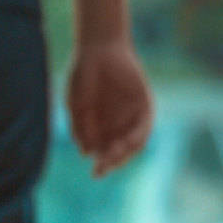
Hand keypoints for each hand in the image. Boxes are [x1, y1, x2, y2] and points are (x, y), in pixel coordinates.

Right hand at [66, 39, 152, 176]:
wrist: (98, 50)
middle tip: (103, 169)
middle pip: (120, 150)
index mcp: (102, 126)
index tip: (96, 173)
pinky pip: (144, 127)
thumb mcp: (77, 105)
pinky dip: (137, 136)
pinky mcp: (144, 105)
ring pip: (133, 142)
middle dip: (112, 161)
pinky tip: (128, 143)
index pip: (106, 151)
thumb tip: (86, 153)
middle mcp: (119, 124)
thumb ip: (81, 127)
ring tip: (113, 157)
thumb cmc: (83, 76)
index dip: (103, 163)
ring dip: (125, 152)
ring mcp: (132, 116)